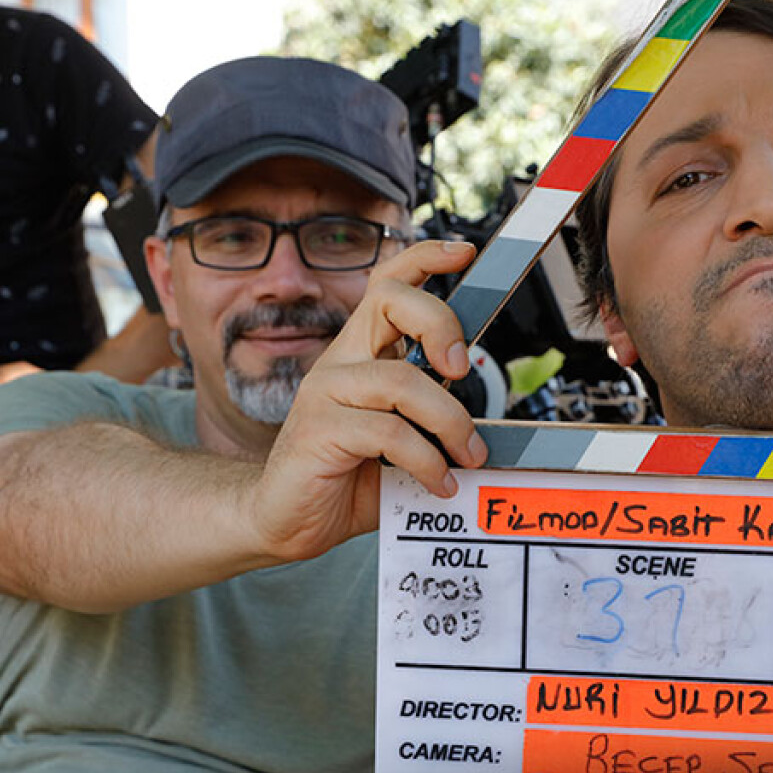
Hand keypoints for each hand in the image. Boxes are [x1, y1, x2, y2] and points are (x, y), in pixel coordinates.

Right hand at [246, 240, 487, 562]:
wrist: (286, 521)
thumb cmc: (346, 478)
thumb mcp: (401, 442)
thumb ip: (432, 422)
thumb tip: (487, 431)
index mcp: (361, 353)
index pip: (386, 283)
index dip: (424, 257)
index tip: (464, 252)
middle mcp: (340, 362)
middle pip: (389, 303)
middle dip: (440, 324)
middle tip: (462, 372)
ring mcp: (325, 393)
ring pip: (400, 379)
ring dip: (449, 421)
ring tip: (467, 457)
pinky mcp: (318, 430)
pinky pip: (388, 432)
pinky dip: (427, 461)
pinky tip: (439, 484)